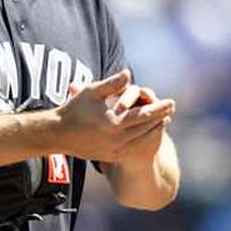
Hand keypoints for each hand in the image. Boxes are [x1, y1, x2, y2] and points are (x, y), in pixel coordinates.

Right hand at [52, 70, 173, 161]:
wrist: (58, 134)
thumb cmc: (74, 109)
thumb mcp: (91, 92)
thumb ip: (112, 84)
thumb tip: (129, 74)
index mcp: (114, 123)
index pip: (144, 114)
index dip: (159, 108)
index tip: (172, 102)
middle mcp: (117, 139)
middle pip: (146, 128)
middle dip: (160, 117)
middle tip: (171, 108)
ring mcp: (115, 150)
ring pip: (142, 140)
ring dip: (154, 129)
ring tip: (163, 119)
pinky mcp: (111, 156)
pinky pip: (133, 148)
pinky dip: (143, 139)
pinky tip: (148, 132)